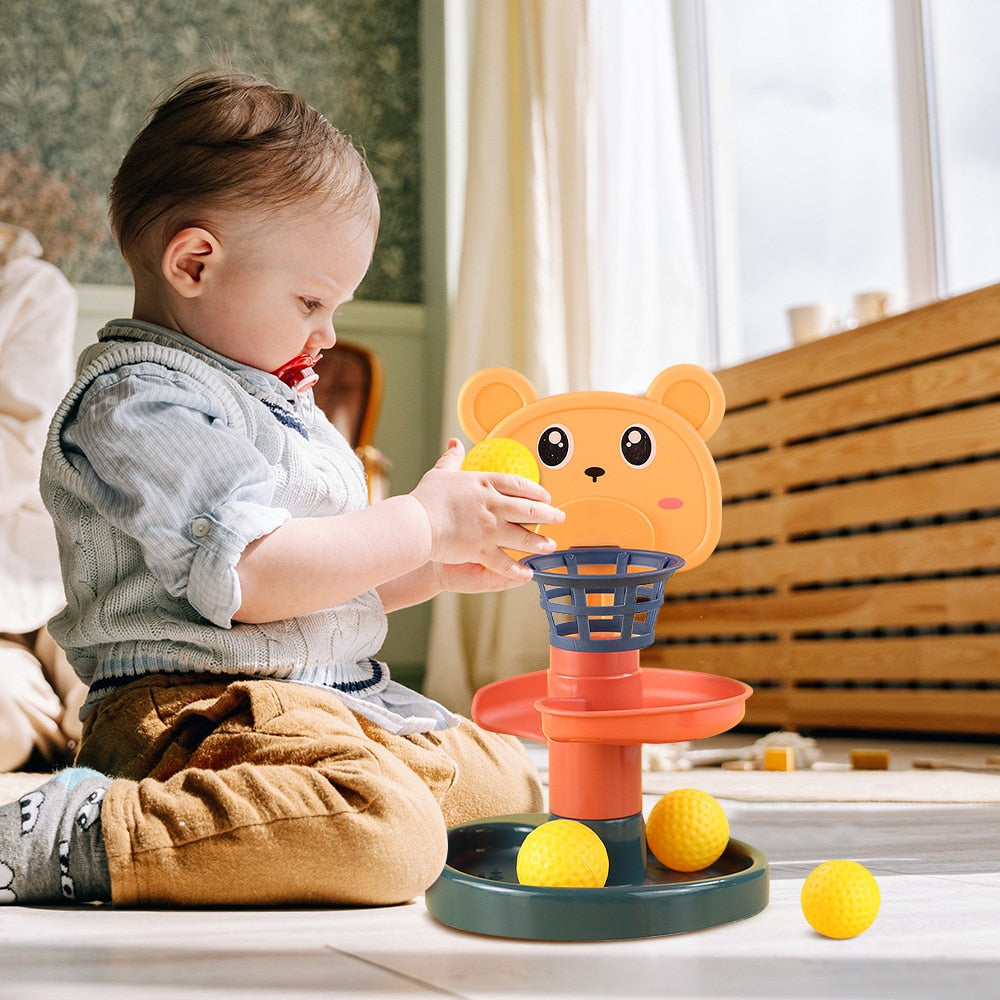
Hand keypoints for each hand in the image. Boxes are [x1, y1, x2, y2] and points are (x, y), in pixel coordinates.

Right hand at [411, 439, 563, 581]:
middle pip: (529, 510)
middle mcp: (493, 506)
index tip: (546, 496)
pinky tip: (528, 574)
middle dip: (549, 515)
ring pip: (523, 538)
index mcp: (485, 484)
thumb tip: (455, 443)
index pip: (518, 485)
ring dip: (539, 543)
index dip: (536, 491)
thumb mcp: (440, 473)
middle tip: (559, 518)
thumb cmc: (426, 498)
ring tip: (550, 546)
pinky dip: (517, 570)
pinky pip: (504, 563)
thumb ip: (452, 459)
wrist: (418, 523)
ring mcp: (490, 529)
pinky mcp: (482, 550)